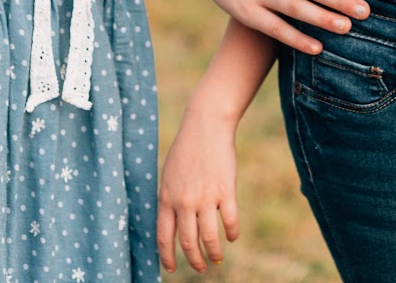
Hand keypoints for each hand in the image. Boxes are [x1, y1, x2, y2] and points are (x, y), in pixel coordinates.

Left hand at [156, 113, 239, 272]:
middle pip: (188, 242)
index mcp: (166, 198)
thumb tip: (174, 226)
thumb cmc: (186, 150)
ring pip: (209, 237)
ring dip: (213, 253)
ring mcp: (205, 197)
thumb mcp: (169, 176)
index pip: (164, 237)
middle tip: (200, 267)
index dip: (167, 257)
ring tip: (216, 258)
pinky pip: (229, 221)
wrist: (205, 125)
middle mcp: (184, 201)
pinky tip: (232, 236)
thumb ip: (170, 201)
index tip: (170, 268)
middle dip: (194, 260)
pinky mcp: (225, 190)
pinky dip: (231, 233)